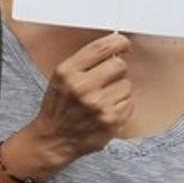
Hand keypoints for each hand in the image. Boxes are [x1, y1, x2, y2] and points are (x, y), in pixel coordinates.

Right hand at [30, 33, 132, 160]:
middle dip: (118, 69)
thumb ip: (84, 62)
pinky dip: (122, 106)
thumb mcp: (61, 78)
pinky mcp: (111, 120)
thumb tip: (114, 47)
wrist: (53, 139)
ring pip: (127, 85)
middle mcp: (82, 87)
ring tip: (103, 99)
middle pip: (119, 65)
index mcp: (67, 72)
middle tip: (109, 78)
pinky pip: (130, 103)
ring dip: (119, 90)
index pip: (100, 48)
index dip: (118, 42)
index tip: (124, 44)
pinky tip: (107, 111)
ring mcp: (98, 104)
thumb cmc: (59, 107)